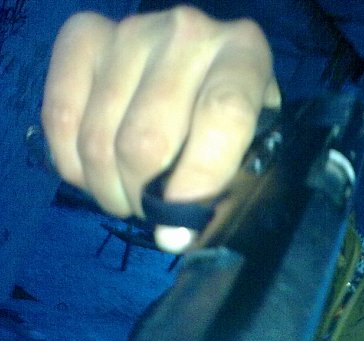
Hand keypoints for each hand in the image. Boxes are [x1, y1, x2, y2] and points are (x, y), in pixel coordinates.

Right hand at [42, 6, 280, 251]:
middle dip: (144, 199)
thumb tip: (176, 236)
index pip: (223, 115)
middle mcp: (188, 31)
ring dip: (110, 189)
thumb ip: (231, 192)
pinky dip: (73, 164)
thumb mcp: (251, 152)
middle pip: (147, 139)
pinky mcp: (85, 37)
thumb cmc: (232, 121)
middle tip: (154, 212)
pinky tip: (96, 172)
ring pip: (99, 138)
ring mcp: (131, 30)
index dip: (199, 179)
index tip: (178, 229)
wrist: (200, 68)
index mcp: (244, 55)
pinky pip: (60, 117)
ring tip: (130, 195)